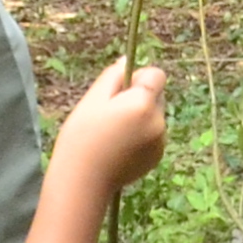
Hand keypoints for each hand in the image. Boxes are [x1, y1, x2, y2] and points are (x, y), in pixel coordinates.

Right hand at [55, 61, 171, 197]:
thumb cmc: (82, 137)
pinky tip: (120, 146)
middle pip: (157, 95)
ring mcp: (160, 141)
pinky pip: (153, 134)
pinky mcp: (157, 156)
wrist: (83, 182)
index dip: (139, 78)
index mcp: (143, 104)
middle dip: (140, 97)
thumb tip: (128, 60)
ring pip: (154, 115)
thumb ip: (113, 76)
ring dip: (141, 117)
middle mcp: (158, 121)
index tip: (120, 91)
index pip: (157, 75)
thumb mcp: (92, 100)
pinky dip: (141, 135)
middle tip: (111, 113)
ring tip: (113, 132)